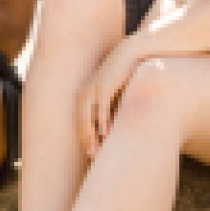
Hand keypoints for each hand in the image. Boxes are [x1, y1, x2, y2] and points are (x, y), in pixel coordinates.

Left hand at [78, 37, 140, 158]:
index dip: (83, 137)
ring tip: (97, 150)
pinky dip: (102, 121)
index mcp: (85, 95)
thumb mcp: (113, 95)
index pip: (79, 121)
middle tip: (92, 155)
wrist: (129, 55)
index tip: (89, 152)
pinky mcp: (104, 86)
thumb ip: (109, 109)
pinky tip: (105, 133)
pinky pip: (101, 107)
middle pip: (80, 121)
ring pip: (87, 116)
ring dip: (91, 134)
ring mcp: (93, 89)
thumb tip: (109, 130)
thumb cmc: (122, 77)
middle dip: (85, 139)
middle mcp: (85, 92)